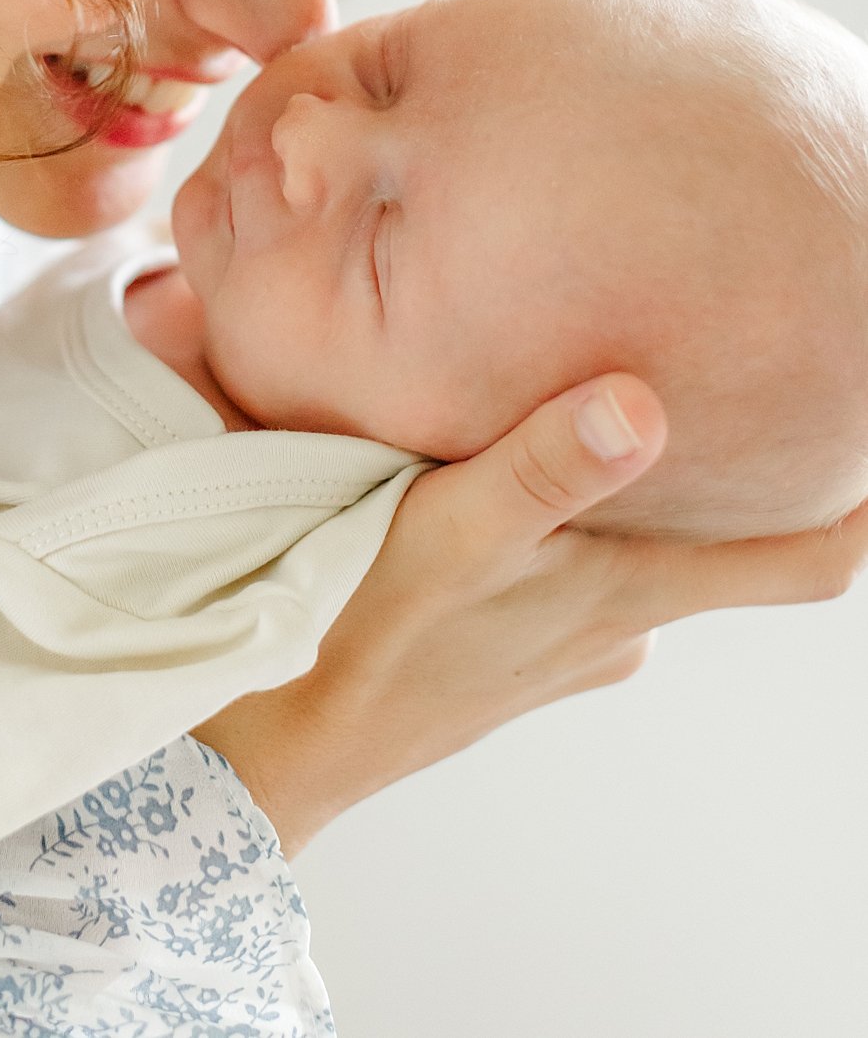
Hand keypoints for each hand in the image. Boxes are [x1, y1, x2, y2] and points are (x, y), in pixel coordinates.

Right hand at [193, 373, 867, 857]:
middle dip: (709, 470)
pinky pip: (570, 573)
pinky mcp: (523, 648)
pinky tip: (493, 483)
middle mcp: (625, 621)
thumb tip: (643, 407)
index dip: (858, 510)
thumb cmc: (373, 629)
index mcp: (636, 589)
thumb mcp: (453, 527)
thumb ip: (547, 465)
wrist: (297, 736)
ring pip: (633, 550)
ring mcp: (576, 642)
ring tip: (569, 405)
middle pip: (716, 541)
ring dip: (616, 496)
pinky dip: (556, 529)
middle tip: (690, 371)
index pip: (801, 564)